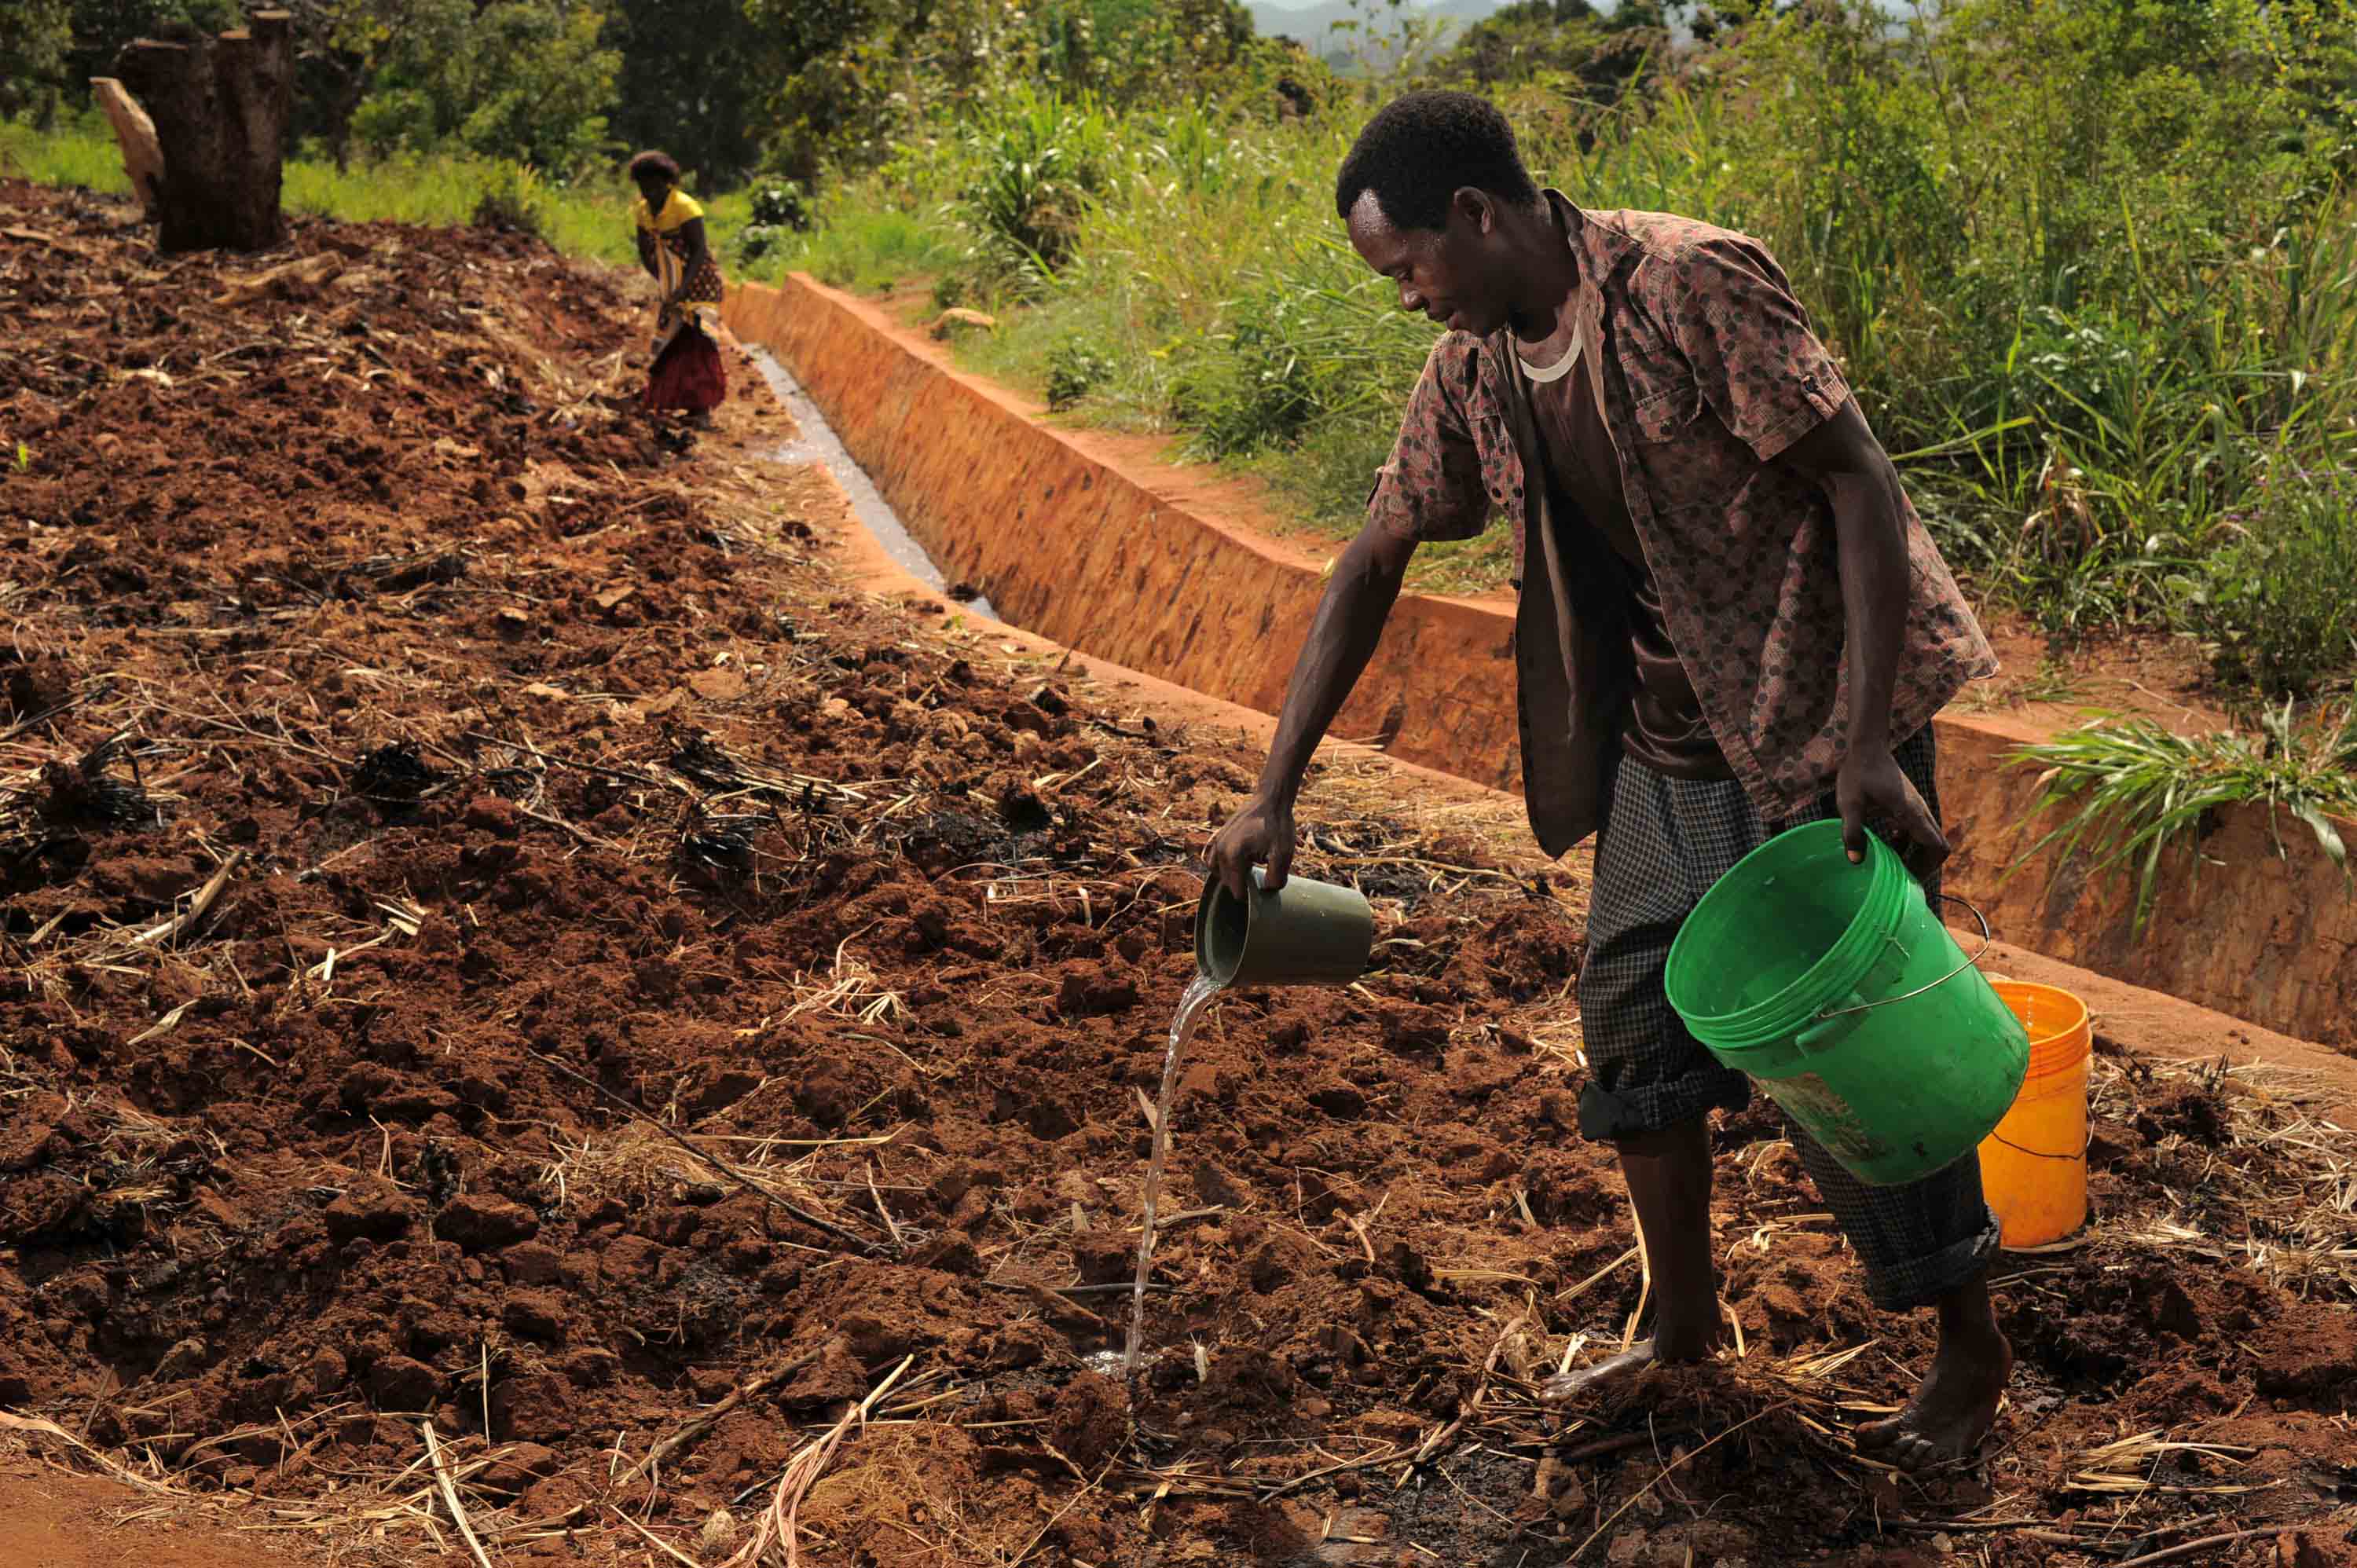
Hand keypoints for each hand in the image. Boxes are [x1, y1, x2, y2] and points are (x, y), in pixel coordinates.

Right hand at [1207, 794, 1295, 902]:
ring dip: (1233, 874)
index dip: (1252, 894)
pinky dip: (1225, 864)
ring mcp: (1217, 841)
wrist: (1271, 800)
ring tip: (1252, 867)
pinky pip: (1214, 859)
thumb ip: (1276, 878)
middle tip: (1262, 874)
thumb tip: (1266, 890)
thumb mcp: (1284, 854)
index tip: (1264, 885)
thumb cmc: (1277, 825)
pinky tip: (1242, 859)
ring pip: (1218, 871)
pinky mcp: (1218, 836)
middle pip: (1227, 882)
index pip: (1236, 889)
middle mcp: (1220, 849)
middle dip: (1243, 883)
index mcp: (1233, 855)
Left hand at [1836, 748, 1947, 879]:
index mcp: (1911, 814)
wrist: (1866, 748)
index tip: (1909, 878)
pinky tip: (1887, 845)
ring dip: (1915, 854)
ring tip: (1893, 866)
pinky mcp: (1909, 805)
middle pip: (1936, 846)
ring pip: (1927, 838)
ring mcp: (1916, 808)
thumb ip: (1852, 832)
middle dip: (1922, 864)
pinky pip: (1917, 829)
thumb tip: (1855, 862)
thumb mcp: (1849, 804)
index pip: (1936, 846)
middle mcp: (1920, 811)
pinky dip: (1908, 842)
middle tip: (1900, 878)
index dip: (1928, 867)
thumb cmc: (1858, 774)